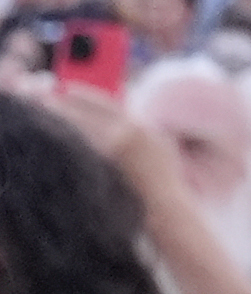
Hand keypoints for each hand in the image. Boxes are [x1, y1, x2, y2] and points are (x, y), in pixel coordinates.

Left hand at [11, 75, 181, 204]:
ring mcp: (106, 155)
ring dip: (56, 121)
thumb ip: (134, 120)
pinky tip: (54, 138)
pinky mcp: (96, 170)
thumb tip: (108, 105)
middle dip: (59, 104)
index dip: (79, 92)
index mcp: (136, 126)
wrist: (164, 206)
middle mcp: (119, 137)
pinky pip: (73, 148)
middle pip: (80, 113)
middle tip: (43, 98)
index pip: (100, 100)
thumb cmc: (162, 174)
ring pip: (71, 130)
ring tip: (44, 115)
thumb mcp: (156, 139)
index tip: (65, 87)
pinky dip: (63, 140)